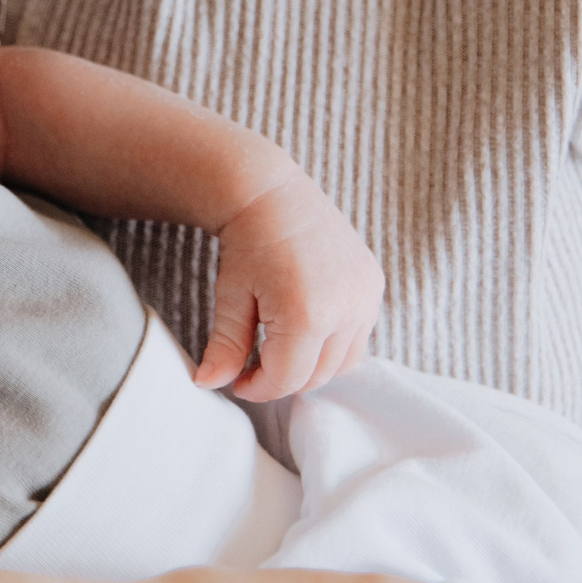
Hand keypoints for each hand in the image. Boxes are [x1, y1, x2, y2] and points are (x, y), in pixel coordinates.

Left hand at [197, 173, 384, 399]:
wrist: (272, 194)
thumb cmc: (246, 244)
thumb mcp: (229, 297)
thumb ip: (225, 346)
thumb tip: (208, 384)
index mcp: (307, 314)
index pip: (287, 378)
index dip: (259, 388)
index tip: (238, 383)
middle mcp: (346, 309)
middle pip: (317, 375)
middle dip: (283, 379)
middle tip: (254, 366)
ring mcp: (366, 298)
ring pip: (343, 363)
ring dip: (311, 366)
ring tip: (277, 348)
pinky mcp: (374, 287)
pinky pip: (358, 337)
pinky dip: (333, 346)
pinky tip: (303, 330)